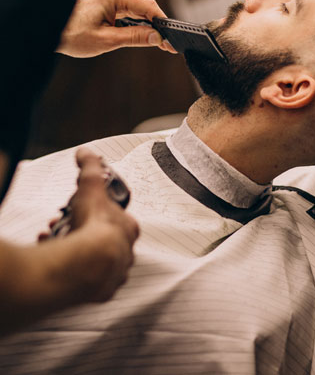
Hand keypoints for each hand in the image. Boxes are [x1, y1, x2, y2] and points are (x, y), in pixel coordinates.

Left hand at [57, 0, 176, 56]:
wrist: (46, 29)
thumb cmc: (71, 34)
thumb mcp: (106, 40)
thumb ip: (134, 38)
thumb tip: (156, 38)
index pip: (148, 6)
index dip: (162, 23)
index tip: (171, 38)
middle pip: (146, 8)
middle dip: (158, 27)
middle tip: (169, 46)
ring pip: (139, 12)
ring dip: (149, 27)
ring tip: (161, 44)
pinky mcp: (109, 5)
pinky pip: (130, 14)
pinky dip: (138, 26)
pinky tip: (145, 37)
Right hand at [57, 148, 139, 301]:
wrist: (86, 264)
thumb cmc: (93, 227)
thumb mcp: (91, 186)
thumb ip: (90, 167)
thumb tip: (86, 152)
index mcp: (129, 229)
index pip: (119, 218)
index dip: (99, 213)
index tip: (83, 212)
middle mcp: (126, 252)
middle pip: (105, 240)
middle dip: (84, 232)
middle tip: (65, 227)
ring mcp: (115, 274)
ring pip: (96, 261)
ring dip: (78, 252)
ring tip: (57, 242)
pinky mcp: (102, 291)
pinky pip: (88, 281)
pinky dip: (74, 272)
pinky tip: (60, 263)